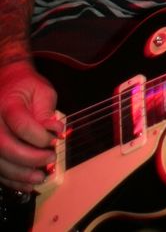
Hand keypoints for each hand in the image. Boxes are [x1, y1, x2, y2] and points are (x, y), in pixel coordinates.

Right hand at [0, 59, 62, 190]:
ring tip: (41, 177)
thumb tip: (56, 130)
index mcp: (7, 104)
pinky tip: (28, 183)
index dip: (40, 137)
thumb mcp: (42, 91)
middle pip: (6, 147)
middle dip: (31, 158)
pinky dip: (12, 180)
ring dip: (21, 174)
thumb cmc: (27, 88)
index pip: (22, 125)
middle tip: (51, 158)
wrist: (7, 84)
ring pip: (0, 162)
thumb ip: (47, 111)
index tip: (55, 140)